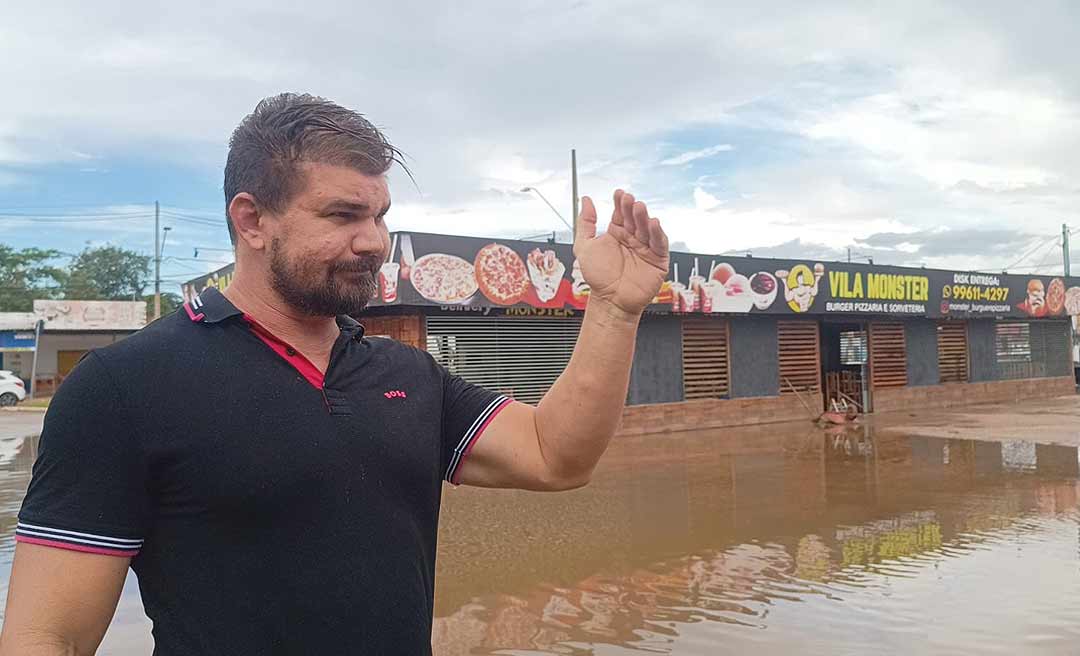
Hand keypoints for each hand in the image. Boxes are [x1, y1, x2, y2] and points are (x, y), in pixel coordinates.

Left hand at [574, 189, 669, 318]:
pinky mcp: (657, 260)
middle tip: (629, 200)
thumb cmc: (598, 278)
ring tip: (639, 207)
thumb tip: (585, 201)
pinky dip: (658, 233)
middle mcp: (632, 239)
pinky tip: (653, 223)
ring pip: (647, 228)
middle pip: (634, 218)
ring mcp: (645, 248)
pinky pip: (659, 244)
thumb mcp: (584, 246)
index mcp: (617, 234)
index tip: (619, 194)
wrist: (610, 301)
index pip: (620, 213)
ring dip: (644, 217)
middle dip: (632, 208)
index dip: (620, 203)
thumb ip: (585, 223)